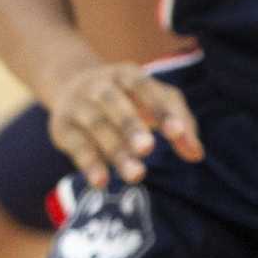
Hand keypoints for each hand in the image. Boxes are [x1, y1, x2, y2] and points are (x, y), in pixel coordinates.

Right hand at [47, 61, 202, 187]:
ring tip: (137, 175)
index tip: (176, 135)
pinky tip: (102, 182)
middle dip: (130, 125)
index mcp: (126, 75)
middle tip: (148, 148)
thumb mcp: (152, 98)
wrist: (67, 83)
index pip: (144, 89)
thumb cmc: (125, 97)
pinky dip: (89, 163)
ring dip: (115, 150)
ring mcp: (78, 105)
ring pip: (96, 126)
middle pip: (114, 103)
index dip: (159, 110)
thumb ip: (178, 121)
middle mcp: (99, 86)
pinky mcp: (62, 127)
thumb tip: (195, 154)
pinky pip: (76, 145)